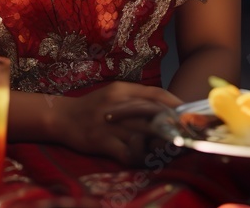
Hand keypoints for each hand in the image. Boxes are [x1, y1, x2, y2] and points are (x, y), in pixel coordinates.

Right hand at [49, 82, 181, 164]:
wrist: (62, 117)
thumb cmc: (91, 106)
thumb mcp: (114, 93)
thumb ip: (136, 98)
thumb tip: (164, 107)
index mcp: (122, 90)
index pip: (156, 94)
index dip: (175, 105)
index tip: (187, 115)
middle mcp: (118, 105)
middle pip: (154, 115)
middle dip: (172, 127)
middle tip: (184, 136)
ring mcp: (110, 124)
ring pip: (145, 135)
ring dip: (161, 145)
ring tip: (171, 150)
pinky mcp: (102, 142)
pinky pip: (128, 152)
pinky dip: (141, 157)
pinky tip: (147, 159)